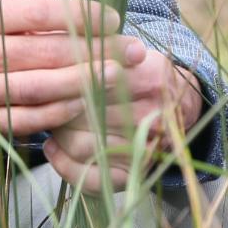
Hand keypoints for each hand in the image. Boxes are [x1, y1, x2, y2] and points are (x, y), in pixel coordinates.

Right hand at [0, 0, 129, 137]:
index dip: (85, 15)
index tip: (114, 19)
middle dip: (98, 50)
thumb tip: (102, 21)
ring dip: (86, 80)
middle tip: (133, 50)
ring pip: (42, 86)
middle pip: (49, 51)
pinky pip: (29, 117)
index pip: (45, 12)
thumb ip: (39, 17)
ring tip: (118, 74)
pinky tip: (86, 101)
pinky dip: (61, 110)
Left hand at [45, 48, 203, 193]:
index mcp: (149, 79)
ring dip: (58, 136)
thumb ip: (95, 50)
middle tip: (46, 103)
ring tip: (53, 123)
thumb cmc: (143, 74)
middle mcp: (151, 115)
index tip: (47, 80)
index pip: (89, 85)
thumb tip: (45, 50)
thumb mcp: (128, 53)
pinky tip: (55, 149)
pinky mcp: (137, 173)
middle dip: (56, 111)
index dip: (60, 85)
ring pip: (81, 148)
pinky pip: (91, 178)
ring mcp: (146, 148)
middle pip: (82, 117)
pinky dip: (64, 166)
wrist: (182, 104)